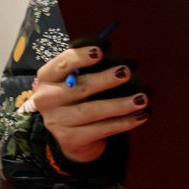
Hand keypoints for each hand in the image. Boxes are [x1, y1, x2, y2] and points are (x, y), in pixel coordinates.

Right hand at [24, 45, 149, 162]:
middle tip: (127, 72)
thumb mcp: (75, 79)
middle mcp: (47, 100)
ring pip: (94, 111)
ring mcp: (58, 122)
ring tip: (142, 99)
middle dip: (105, 79)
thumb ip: (88, 64)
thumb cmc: (77, 97)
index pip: (61, 64)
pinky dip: (125, 122)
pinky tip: (141, 115)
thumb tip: (109, 49)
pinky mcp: (71, 140)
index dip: (80, 57)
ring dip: (121, 104)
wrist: (70, 135)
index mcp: (47, 78)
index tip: (100, 51)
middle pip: (80, 88)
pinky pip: (103, 129)